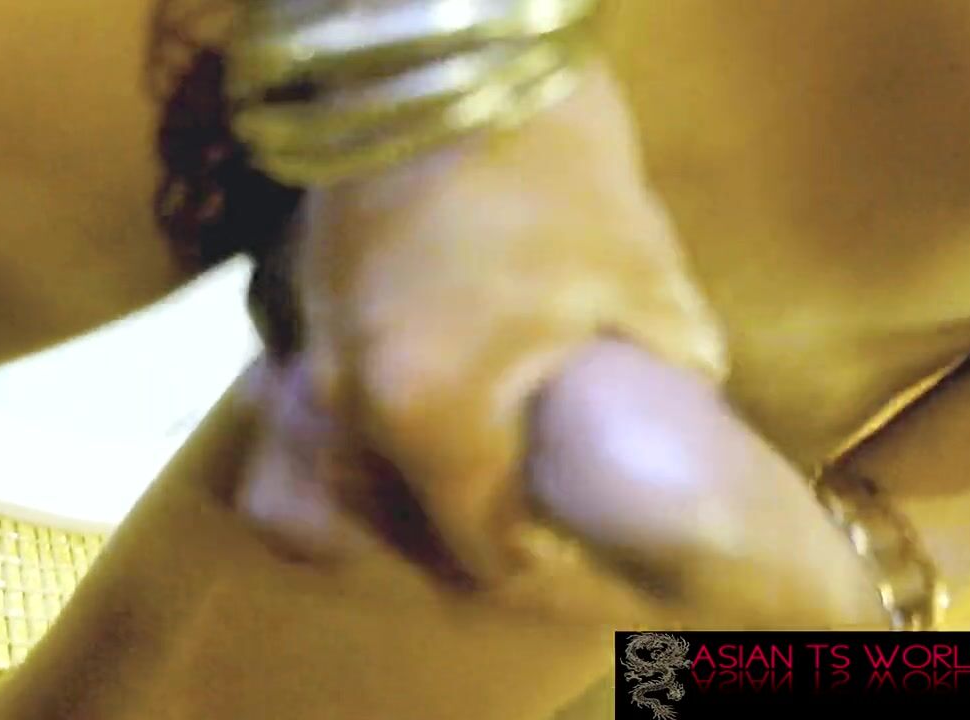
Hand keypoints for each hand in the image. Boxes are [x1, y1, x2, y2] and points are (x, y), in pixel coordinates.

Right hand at [235, 61, 885, 629]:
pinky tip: (415, 397)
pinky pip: (314, 409)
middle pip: (394, 525)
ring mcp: (307, 354)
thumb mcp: (644, 284)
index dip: (534, 560)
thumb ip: (664, 387)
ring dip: (401, 483)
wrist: (443, 55)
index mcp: (438, 417)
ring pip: (340, 472)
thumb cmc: (560, 172)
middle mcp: (350, 407)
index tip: (569, 542)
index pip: (480, 551)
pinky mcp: (291, 306)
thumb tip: (678, 440)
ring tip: (466, 461)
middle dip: (460, 527)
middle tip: (523, 505)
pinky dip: (361, 423)